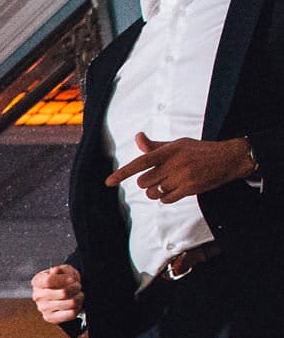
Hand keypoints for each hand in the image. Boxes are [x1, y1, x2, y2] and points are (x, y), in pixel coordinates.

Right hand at [30, 264, 83, 325]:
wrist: (63, 293)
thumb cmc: (63, 280)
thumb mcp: (64, 270)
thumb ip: (61, 269)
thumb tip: (55, 271)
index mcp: (37, 281)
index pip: (48, 281)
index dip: (64, 280)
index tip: (72, 279)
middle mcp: (37, 295)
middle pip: (63, 293)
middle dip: (75, 288)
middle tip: (78, 286)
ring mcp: (43, 308)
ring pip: (70, 303)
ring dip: (79, 297)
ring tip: (78, 294)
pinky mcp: (50, 318)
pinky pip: (71, 313)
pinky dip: (78, 307)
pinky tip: (76, 304)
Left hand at [107, 133, 257, 204]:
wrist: (229, 158)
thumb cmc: (200, 150)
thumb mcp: (178, 144)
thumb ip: (156, 146)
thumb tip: (138, 137)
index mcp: (170, 150)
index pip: (141, 162)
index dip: (123, 173)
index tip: (108, 182)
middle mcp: (174, 163)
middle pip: (144, 182)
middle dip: (147, 183)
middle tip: (161, 177)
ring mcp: (182, 176)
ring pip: (153, 192)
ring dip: (156, 192)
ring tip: (169, 183)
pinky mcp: (189, 188)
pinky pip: (165, 200)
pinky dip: (166, 198)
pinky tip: (176, 189)